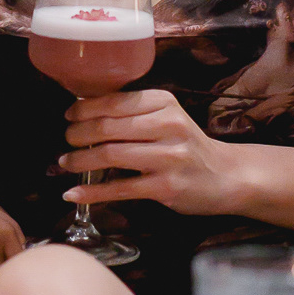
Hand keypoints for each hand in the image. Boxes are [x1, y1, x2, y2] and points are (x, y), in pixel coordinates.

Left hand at [61, 88, 241, 216]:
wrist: (226, 176)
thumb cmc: (187, 144)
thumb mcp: (167, 117)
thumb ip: (133, 112)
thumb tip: (83, 109)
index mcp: (164, 103)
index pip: (114, 101)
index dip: (84, 109)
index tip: (69, 115)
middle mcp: (169, 125)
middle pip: (107, 127)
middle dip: (78, 134)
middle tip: (66, 140)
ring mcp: (169, 157)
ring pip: (110, 154)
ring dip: (80, 160)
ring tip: (66, 163)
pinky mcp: (166, 187)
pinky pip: (119, 189)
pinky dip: (91, 192)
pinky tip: (73, 193)